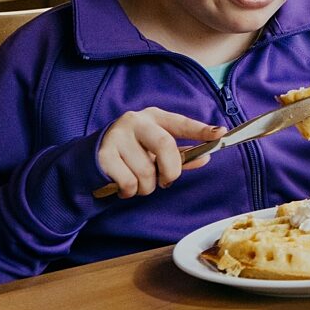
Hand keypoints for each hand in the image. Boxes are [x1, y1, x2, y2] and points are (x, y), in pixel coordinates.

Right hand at [95, 108, 224, 198]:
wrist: (89, 159)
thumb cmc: (131, 153)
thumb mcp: (155, 150)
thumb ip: (181, 154)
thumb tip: (206, 157)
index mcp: (153, 117)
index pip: (181, 123)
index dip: (200, 129)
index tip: (220, 134)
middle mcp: (135, 121)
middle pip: (165, 145)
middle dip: (171, 169)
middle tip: (167, 180)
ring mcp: (117, 136)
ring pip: (146, 170)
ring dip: (147, 186)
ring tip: (139, 183)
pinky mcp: (103, 155)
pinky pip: (128, 182)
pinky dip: (130, 191)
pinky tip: (124, 186)